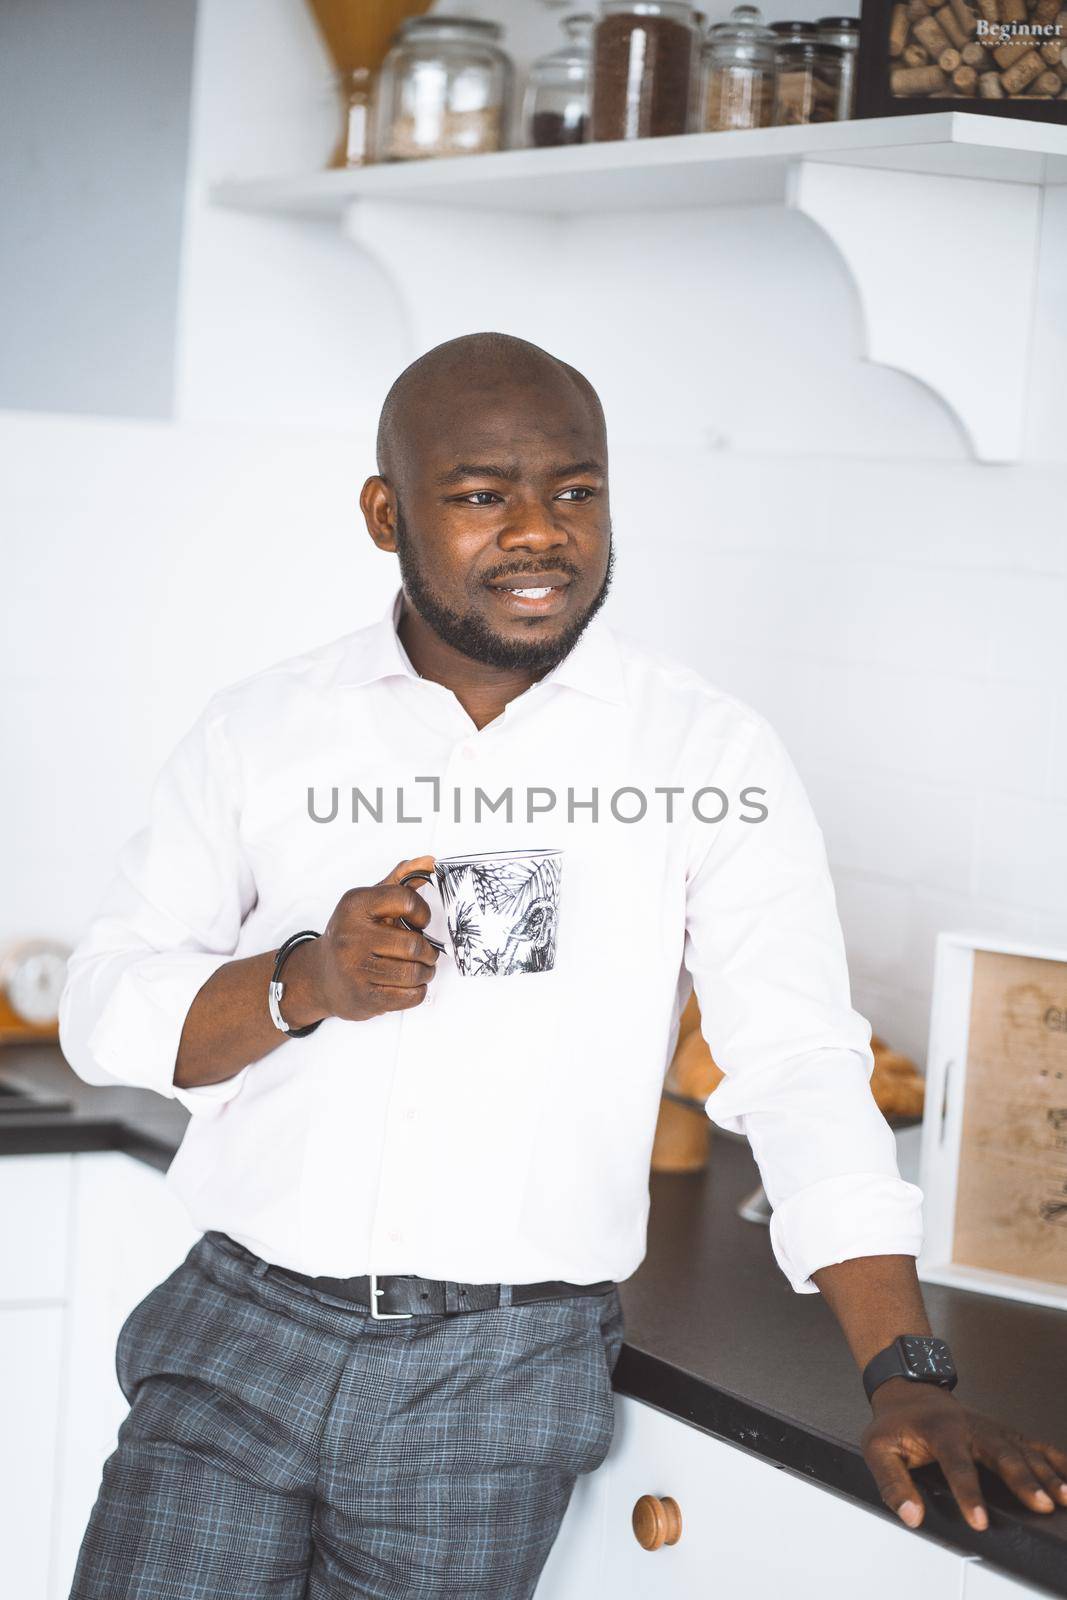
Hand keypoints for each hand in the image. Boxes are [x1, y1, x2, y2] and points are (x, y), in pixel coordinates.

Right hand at [296, 856, 440, 1022]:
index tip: (420, 921)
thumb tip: (430, 862)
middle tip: (425, 953)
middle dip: (428, 951)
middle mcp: (352, 936)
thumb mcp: (370, 901)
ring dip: (425, 972)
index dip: (422, 913)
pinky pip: (410, 996)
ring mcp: (356, 969)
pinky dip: (418, 991)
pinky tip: (410, 984)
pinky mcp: (364, 997)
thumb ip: (401, 879)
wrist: (320, 976)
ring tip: (421, 969)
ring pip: (414, 973)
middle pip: (413, 944)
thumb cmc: (352, 935)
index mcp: (355, 906)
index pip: (406, 900)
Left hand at [862, 1379, 1066, 1532]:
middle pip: (1001, 1453)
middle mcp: (971, 1427)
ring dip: (1046, 1473)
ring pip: (1023, 1449)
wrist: (910, 1391)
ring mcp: (991, 1428)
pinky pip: (1033, 1445)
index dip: (968, 1493)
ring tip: (1064, 1497)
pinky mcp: (1004, 1433)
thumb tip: (911, 1514)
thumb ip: (892, 1482)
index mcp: (940, 1430)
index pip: (957, 1464)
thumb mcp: (877, 1448)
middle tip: (1041, 1505)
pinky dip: (1055, 1460)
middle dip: (1023, 1480)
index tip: (980, 1521)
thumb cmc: (895, 1423)